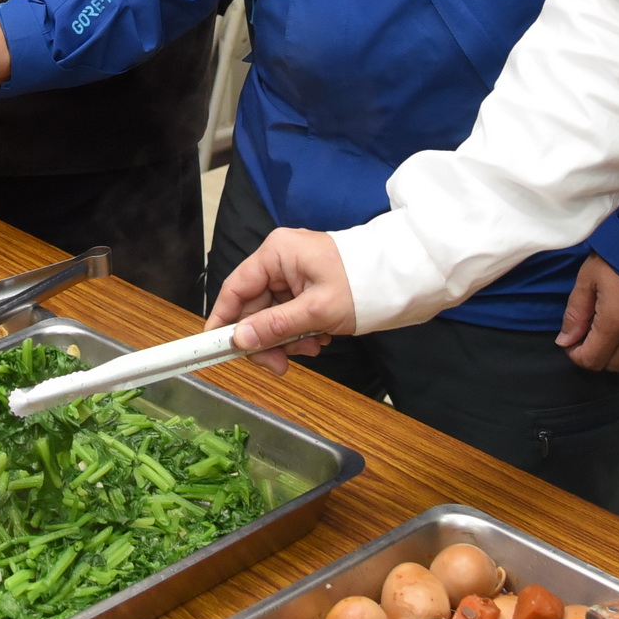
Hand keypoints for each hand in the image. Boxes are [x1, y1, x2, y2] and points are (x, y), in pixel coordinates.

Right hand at [206, 226, 356, 373]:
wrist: (403, 279)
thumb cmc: (361, 284)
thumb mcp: (315, 311)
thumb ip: (274, 326)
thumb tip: (239, 340)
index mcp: (277, 253)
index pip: (235, 288)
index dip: (223, 319)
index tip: (214, 347)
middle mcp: (280, 260)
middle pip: (254, 306)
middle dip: (266, 338)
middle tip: (279, 365)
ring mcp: (295, 274)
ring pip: (272, 315)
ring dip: (287, 338)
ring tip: (313, 347)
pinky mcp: (307, 286)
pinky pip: (290, 314)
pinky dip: (299, 332)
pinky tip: (320, 339)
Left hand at [555, 254, 618, 371]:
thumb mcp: (589, 277)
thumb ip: (576, 312)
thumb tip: (565, 341)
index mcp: (616, 322)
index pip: (592, 360)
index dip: (576, 354)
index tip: (572, 342)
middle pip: (613, 365)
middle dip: (597, 354)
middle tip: (591, 333)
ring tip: (613, 326)